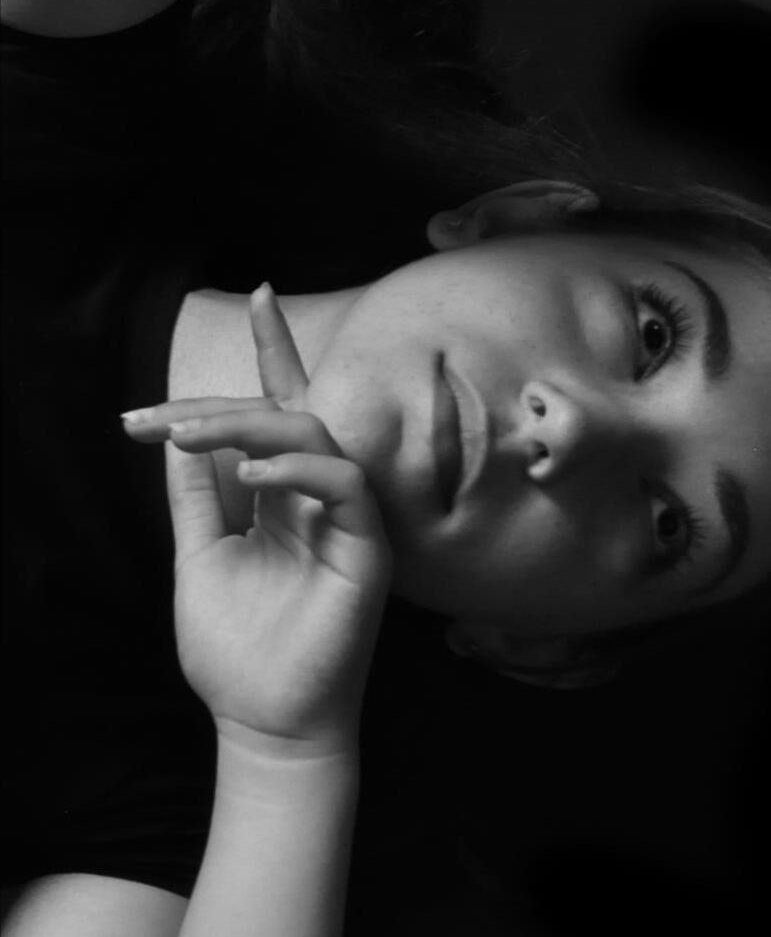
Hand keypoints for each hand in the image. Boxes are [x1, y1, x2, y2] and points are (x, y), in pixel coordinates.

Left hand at [124, 285, 390, 756]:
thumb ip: (196, 497)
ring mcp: (347, 519)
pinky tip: (249, 476)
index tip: (258, 293)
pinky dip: (297, 469)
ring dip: (249, 426)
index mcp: (284, 495)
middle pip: (290, 413)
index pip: (283, 410)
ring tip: (187, 438)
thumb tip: (176, 439)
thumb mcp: (199, 558)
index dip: (276, 351)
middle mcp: (319, 497)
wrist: (264, 721)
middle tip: (156, 418)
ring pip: (315, 437)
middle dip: (227, 399)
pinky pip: (343, 484)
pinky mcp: (368, 546)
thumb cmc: (236, 647)